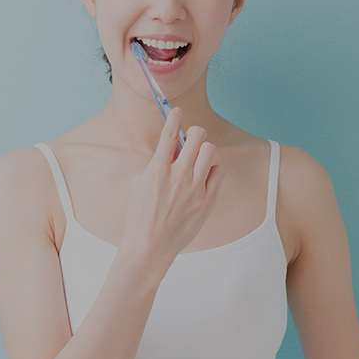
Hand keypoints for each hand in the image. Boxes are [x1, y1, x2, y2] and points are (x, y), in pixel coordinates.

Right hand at [121, 108, 223, 277]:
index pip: (169, 134)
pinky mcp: (207, 202)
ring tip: (196, 159)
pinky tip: (203, 177)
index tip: (177, 110)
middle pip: (198, 137)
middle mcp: (178, 176)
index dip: (175, 117)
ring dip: (203, 150)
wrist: (149, 247)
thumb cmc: (139, 216)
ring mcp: (195, 189)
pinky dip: (212, 171)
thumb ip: (156, 166)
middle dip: (194, 133)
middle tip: (191, 138)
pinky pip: (218, 173)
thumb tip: (170, 152)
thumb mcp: (139, 185)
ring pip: (210, 152)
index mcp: (157, 170)